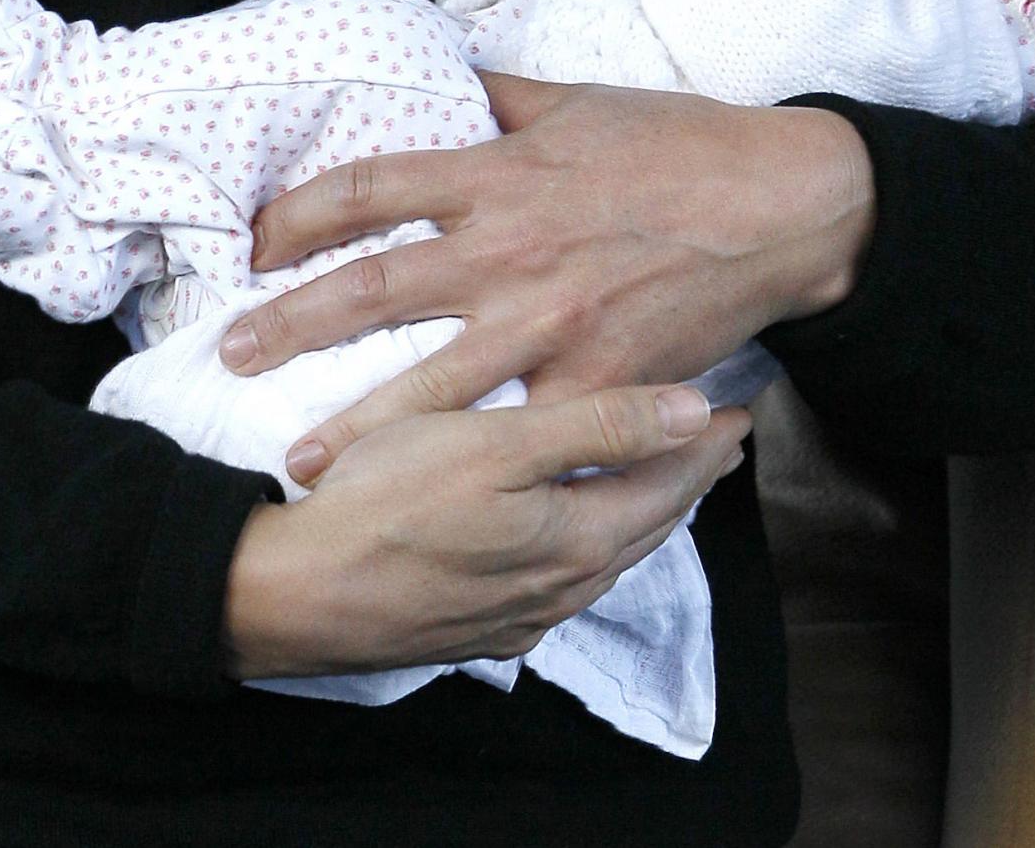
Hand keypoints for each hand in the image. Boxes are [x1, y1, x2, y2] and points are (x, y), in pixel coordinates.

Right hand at [224, 382, 747, 680]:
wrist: (293, 594)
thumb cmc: (389, 503)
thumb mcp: (499, 445)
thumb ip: (601, 427)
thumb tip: (694, 412)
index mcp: (577, 539)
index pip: (669, 485)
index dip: (708, 443)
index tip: (742, 411)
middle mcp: (561, 587)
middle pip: (647, 525)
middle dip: (688, 479)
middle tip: (717, 440)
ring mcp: (518, 614)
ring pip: (606, 553)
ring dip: (641, 510)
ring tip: (659, 475)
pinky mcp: (477, 623)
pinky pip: (562, 577)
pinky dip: (590, 539)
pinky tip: (575, 526)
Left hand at [229, 77, 874, 485]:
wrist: (781, 204)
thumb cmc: (683, 144)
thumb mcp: (584, 102)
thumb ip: (506, 97)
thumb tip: (449, 71)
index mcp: (504, 172)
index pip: (374, 186)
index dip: (301, 213)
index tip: (258, 241)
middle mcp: (514, 248)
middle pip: (376, 288)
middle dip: (292, 324)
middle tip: (231, 355)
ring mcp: (555, 320)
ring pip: (433, 383)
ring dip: (358, 426)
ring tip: (300, 463)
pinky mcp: (601, 379)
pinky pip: (528, 430)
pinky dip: (482, 465)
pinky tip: (442, 497)